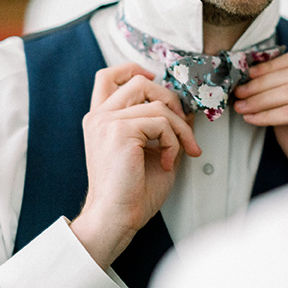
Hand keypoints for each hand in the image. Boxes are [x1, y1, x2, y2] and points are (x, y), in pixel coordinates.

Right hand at [70, 63, 200, 268]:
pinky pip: (160, 122)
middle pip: (140, 82)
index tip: (155, 79)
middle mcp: (99, 116)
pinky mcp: (119, 130)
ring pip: (158, 104)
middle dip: (171, 100)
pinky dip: (173, 142)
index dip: (133, 69)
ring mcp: (106, 121)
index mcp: (101, 119)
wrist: (117, 218)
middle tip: (185, 129)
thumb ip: (164, 126)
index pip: (108, 76)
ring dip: (180, 129)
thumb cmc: (133, 191)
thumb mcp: (153, 150)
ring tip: (182, 152)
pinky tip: (167, 162)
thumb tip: (188, 109)